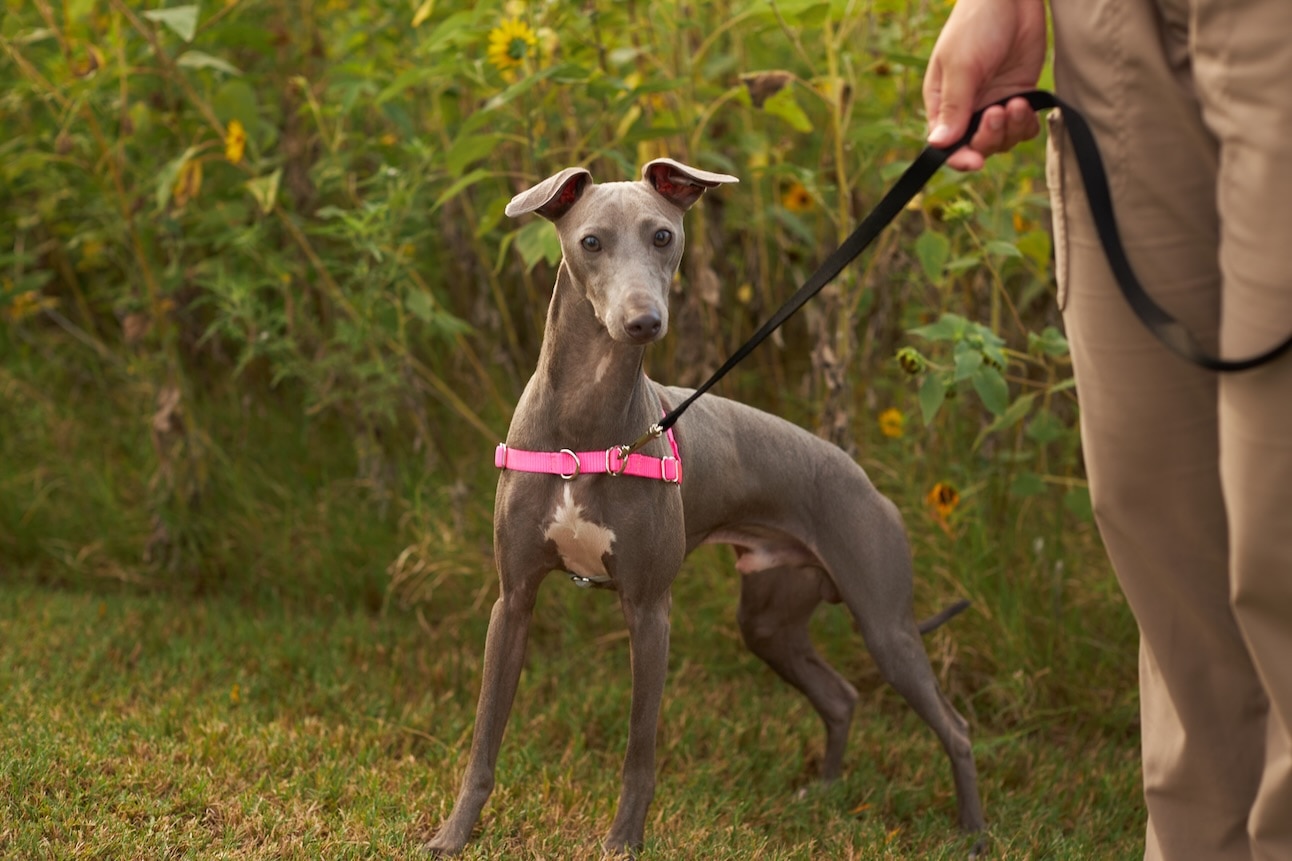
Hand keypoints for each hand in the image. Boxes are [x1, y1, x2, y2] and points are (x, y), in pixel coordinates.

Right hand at [923, 0, 1047, 170]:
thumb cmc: (976, 24)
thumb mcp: (961, 65)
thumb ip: (953, 106)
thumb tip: (937, 144)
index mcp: (942, 103)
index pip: (947, 144)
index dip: (960, 158)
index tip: (975, 161)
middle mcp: (967, 108)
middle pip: (977, 146)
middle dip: (990, 137)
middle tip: (999, 111)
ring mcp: (993, 102)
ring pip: (1002, 140)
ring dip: (1011, 129)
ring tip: (1016, 102)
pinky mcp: (1018, 95)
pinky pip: (1022, 126)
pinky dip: (1026, 123)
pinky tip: (1026, 102)